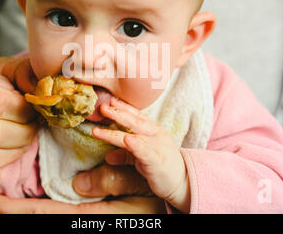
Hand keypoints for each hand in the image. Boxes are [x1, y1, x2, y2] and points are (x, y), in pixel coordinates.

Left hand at [0, 164, 166, 213]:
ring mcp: (84, 217)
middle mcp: (82, 218)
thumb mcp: (140, 189)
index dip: (14, 210)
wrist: (165, 209)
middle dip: (9, 211)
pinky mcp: (87, 213)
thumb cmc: (155, 198)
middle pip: (38, 217)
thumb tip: (77, 184)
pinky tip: (30, 198)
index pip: (44, 214)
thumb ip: (113, 182)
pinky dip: (38, 206)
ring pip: (46, 214)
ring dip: (21, 208)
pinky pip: (58, 210)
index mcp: (91, 216)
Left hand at [92, 97, 190, 211]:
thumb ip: (126, 154)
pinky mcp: (157, 160)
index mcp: (153, 131)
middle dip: (117, 113)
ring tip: (98, 130)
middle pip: (134, 121)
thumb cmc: (162, 168)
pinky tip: (126, 140)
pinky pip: (144, 151)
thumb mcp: (142, 158)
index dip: (123, 107)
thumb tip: (108, 157)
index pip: (137, 116)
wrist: (183, 183)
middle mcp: (155, 135)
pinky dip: (135, 145)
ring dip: (114, 133)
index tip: (110, 100)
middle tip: (102, 107)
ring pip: (133, 136)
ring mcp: (157, 146)